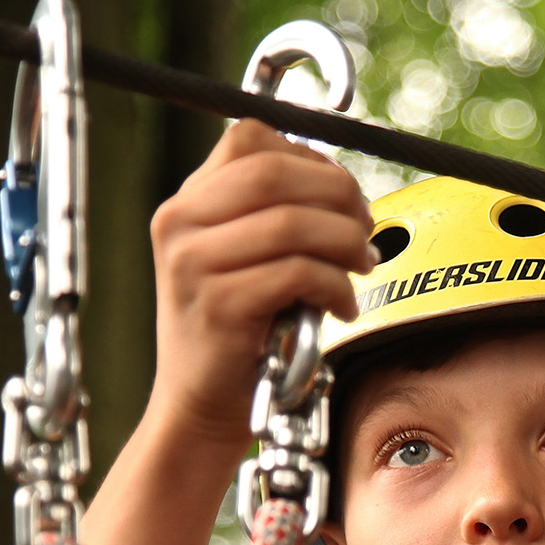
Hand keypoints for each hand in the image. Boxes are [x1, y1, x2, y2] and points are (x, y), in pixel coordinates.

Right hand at [148, 118, 376, 451]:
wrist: (199, 405)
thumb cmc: (236, 333)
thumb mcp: (240, 259)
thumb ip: (272, 217)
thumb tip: (344, 188)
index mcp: (186, 203)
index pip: (252, 139)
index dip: (311, 158)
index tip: (342, 196)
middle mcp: (179, 224)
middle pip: (277, 173)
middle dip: (339, 196)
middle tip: (365, 230)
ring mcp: (194, 264)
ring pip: (293, 222)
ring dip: (346, 243)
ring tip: (360, 268)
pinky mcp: (219, 305)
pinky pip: (298, 273)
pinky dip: (336, 287)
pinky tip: (341, 307)